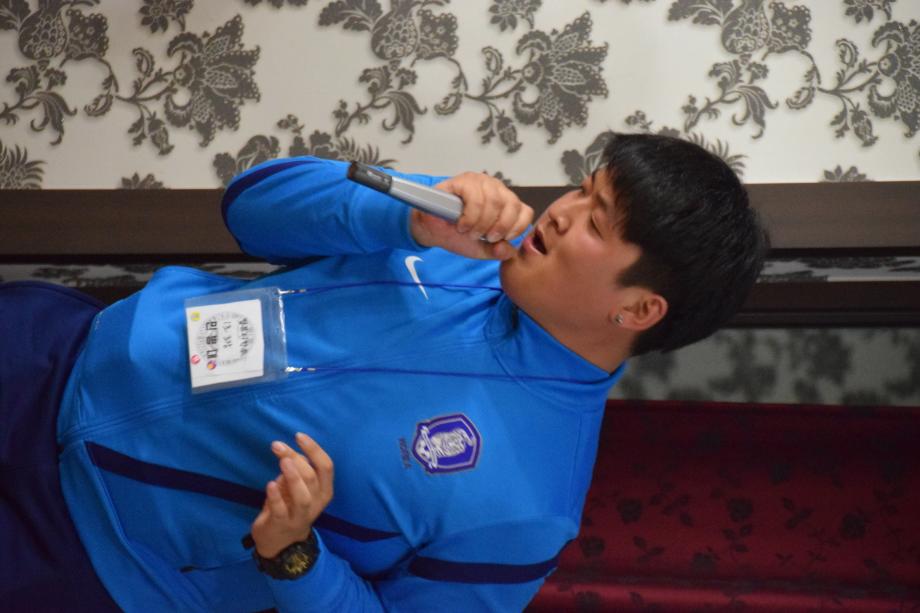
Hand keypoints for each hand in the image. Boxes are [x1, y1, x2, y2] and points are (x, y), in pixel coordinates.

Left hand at [250, 432, 333, 558]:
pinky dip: (276, 496)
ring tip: (283, 461)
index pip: (326, 467)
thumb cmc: (290, 506)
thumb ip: (296, 470)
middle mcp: (316, 503)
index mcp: (324, 491)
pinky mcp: (282, 524)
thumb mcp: (296, 486)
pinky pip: (281, 510)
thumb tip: (286, 451)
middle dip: (296, 458)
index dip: (314, 449)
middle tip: (278, 446)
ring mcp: (300, 516)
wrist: (280, 543)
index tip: (299, 436)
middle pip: (312, 477)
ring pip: (303, 496)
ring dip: (293, 477)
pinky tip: (270, 484)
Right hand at [410, 172, 532, 260]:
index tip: (500, 239)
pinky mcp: (463, 180)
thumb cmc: (457, 235)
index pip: (525, 211)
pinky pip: (475, 196)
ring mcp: (480, 182)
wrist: (432, 229)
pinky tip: (462, 224)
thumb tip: (509, 250)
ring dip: (481, 222)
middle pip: (511, 205)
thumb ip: (496, 251)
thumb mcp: (480, 248)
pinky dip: (470, 215)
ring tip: (469, 232)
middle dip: (497, 227)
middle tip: (483, 237)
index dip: (516, 227)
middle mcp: (496, 189)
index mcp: (505, 203)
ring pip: (494, 201)